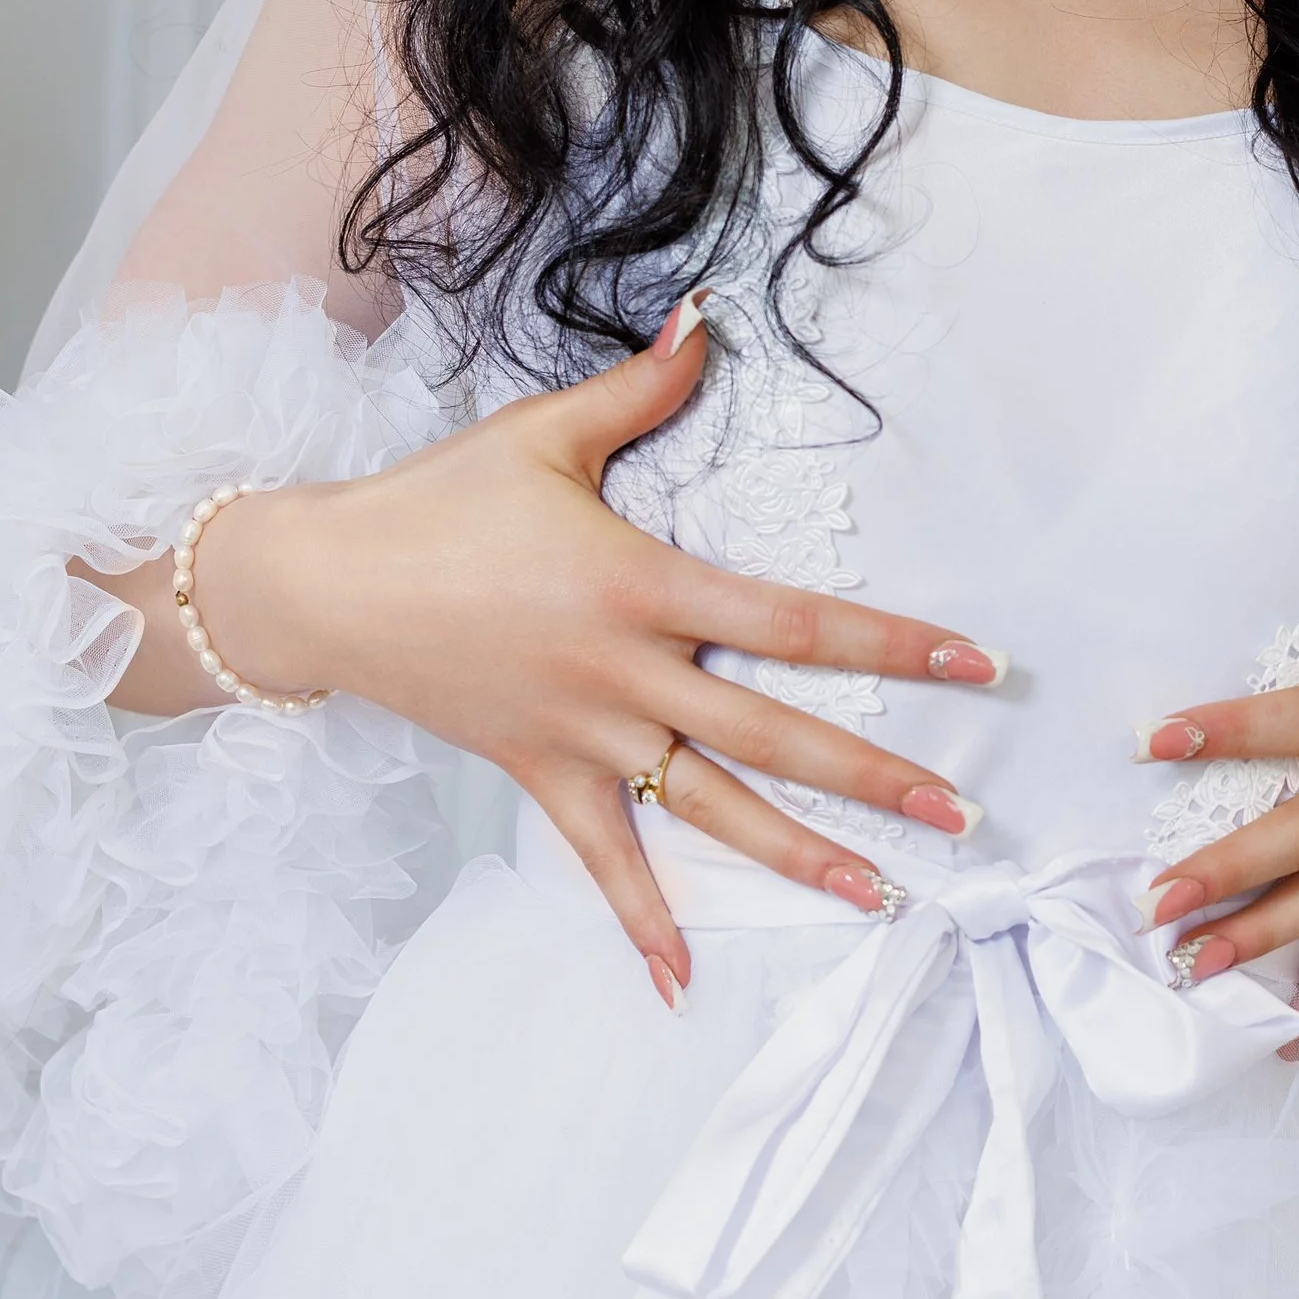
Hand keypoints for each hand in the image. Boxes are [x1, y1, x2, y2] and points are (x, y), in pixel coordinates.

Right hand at [168, 300, 1004, 1005]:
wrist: (324, 583)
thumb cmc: (438, 500)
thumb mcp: (545, 431)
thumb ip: (643, 383)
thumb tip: (709, 316)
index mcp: (642, 585)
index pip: (795, 623)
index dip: (891, 641)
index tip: (975, 663)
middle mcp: (625, 673)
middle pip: (773, 736)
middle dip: (874, 776)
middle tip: (964, 811)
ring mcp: (582, 735)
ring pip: (709, 809)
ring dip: (797, 856)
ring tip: (883, 894)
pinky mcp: (536, 775)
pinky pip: (599, 859)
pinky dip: (642, 921)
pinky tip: (683, 982)